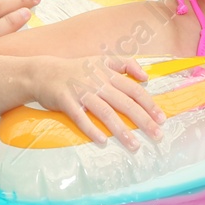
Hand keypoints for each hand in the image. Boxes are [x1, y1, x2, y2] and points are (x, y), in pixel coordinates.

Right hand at [28, 54, 164, 150]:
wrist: (43, 72)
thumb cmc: (76, 69)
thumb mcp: (101, 60)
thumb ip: (125, 64)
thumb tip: (146, 77)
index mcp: (107, 72)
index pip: (133, 89)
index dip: (149, 103)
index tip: (161, 118)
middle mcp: (97, 81)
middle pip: (124, 102)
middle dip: (143, 120)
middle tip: (157, 135)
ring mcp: (81, 92)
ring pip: (105, 112)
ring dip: (121, 130)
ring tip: (134, 145)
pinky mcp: (66, 102)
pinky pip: (80, 118)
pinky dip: (91, 129)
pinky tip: (102, 141)